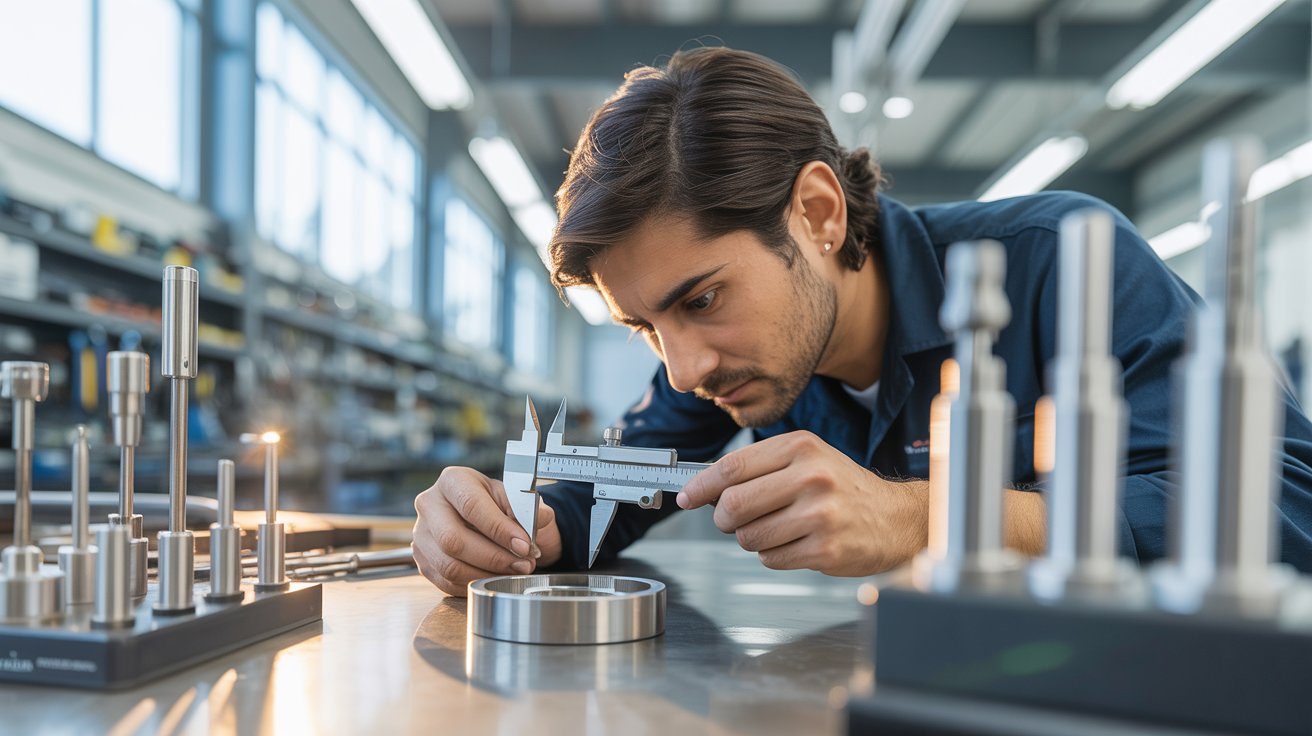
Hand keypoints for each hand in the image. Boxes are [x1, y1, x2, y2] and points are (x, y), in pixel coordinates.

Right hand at [413, 466, 562, 595]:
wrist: (494, 521)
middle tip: (523, 564)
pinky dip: (475, 584)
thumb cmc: (505, 507)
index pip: (471, 506)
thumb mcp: (522, 500)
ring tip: (514, 571)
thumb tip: (535, 520)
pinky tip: (496, 577)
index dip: (499, 530)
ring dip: (487, 574)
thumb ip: (531, 508)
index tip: (524, 546)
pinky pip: (446, 582)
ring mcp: (421, 534)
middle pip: (453, 540)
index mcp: (453, 480)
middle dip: (493, 558)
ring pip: (449, 565)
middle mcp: (430, 504)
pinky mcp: (423, 560)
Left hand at [676, 431, 927, 575]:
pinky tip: (796, 543)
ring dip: (752, 539)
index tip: (686, 497)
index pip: (733, 467)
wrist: (894, 518)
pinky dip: (773, 556)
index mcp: (801, 447)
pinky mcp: (825, 549)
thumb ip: (759, 469)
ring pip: (749, 536)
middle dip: (724, 518)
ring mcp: (820, 514)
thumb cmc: (842, 489)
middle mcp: (811, 476)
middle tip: (731, 520)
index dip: (701, 486)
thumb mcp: (806, 460)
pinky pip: (771, 559)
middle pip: (734, 504)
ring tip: (778, 529)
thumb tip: (703, 489)